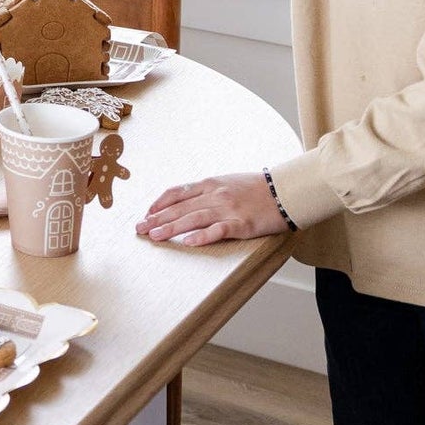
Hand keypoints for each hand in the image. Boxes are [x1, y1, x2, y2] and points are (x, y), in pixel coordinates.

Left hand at [135, 172, 286, 245]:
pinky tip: (187, 242)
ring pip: (193, 219)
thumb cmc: (256, 188)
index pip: (177, 193)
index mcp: (210, 184)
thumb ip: (207, 190)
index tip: (146, 213)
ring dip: (171, 228)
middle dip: (157, 218)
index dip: (159, 204)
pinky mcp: (241, 224)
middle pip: (180, 207)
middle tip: (140, 229)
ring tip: (155, 236)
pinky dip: (202, 236)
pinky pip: (218, 230)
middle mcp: (215, 195)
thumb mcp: (227, 182)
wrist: (284, 190)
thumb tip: (186, 199)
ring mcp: (227, 209)